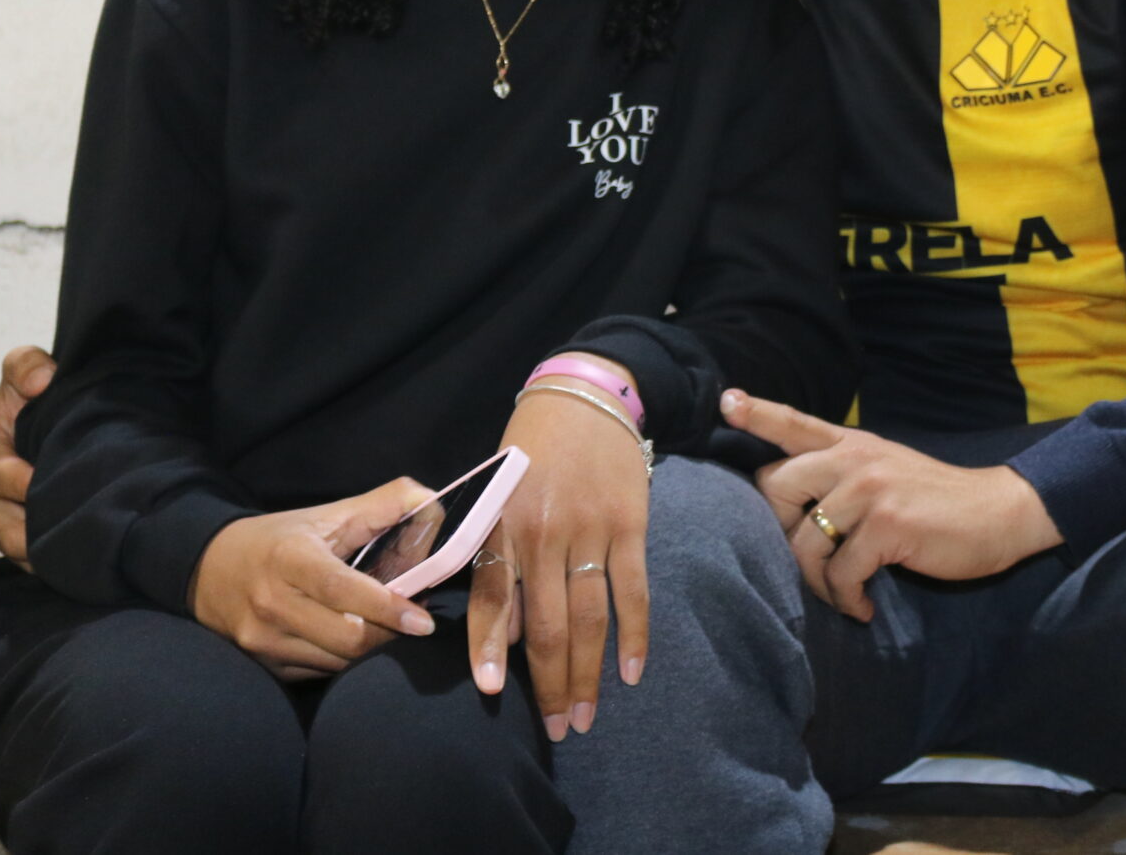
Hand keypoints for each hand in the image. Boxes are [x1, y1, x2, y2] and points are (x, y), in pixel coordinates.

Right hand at [0, 345, 54, 568]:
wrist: (45, 415)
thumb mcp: (26, 367)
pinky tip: (64, 563)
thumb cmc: (32, 392)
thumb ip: (27, 366)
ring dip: (33, 550)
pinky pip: (19, 556)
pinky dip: (39, 562)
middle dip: (27, 527)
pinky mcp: (10, 532)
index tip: (41, 484)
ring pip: (8, 542)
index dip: (17, 482)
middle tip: (61, 531)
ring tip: (64, 554)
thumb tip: (40, 382)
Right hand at [191, 479, 439, 680]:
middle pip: (345, 638)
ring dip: (369, 650)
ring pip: (337, 661)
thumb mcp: (327, 514)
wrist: (207, 570)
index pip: (341, 590)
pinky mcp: (264, 665)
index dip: (386, 608)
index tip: (423, 621)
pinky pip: (320, 673)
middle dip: (387, 634)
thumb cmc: (279, 539)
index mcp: (289, 560)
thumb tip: (433, 500)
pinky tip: (353, 638)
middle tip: (413, 622)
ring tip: (386, 627)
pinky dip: (344, 660)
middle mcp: (271, 604)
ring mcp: (263, 641)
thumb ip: (383, 504)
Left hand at [469, 371, 651, 741]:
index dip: (491, 649)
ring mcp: (589, 529)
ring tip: (586, 716)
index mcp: (500, 524)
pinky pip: (634, 590)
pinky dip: (635, 634)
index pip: (492, 599)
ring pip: (589, 617)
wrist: (585, 396)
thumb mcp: (495, 494)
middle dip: (550, 684)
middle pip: (547, 625)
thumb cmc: (530, 450)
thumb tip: (505, 633)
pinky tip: (633, 671)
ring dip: (588, 673)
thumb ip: (495, 558)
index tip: (492, 692)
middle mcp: (543, 532)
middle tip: (556, 729)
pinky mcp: (629, 523)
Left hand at [722, 390, 1063, 622]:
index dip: (758, 413)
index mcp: (853, 443)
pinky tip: (864, 607)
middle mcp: (855, 458)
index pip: (795, 422)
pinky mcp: (887, 524)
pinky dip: (847, 599)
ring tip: (843, 596)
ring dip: (817, 582)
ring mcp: (870, 489)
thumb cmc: (937, 502)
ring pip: (803, 542)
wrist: (999, 513)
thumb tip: (793, 509)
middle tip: (804, 561)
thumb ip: (844, 475)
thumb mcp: (887, 471)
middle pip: (776, 486)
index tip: (727, 401)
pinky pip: (840, 572)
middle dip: (775, 532)